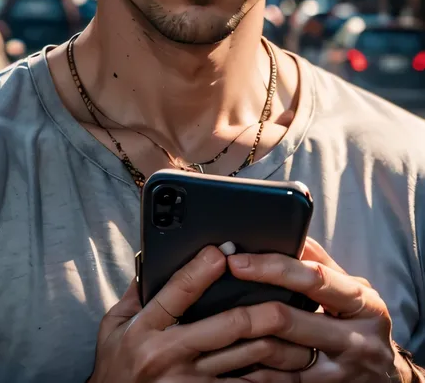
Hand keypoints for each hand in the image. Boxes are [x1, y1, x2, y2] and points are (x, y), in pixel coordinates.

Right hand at [87, 245, 314, 382]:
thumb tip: (157, 256)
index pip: (178, 291)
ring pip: (248, 358)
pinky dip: (272, 376)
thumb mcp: (114, 326)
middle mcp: (170, 357)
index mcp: (146, 329)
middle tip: (288, 288)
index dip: (202, 269)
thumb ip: (137, 293)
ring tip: (303, 327)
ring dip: (280, 342)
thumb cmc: (115, 367)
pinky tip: (290, 365)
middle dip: (261, 306)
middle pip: (229, 325)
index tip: (223, 249)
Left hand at [193, 237, 407, 380]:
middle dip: (248, 305)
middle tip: (217, 292)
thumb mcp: (354, 291)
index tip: (238, 261)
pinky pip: (280, 381)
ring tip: (213, 324)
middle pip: (290, 320)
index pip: (313, 279)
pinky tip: (230, 357)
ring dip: (244, 340)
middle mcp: (354, 338)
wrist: (390, 380)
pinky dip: (254, 370)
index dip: (272, 267)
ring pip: (280, 354)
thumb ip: (322, 265)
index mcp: (362, 303)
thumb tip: (290, 234)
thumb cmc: (363, 322)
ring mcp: (338, 370)